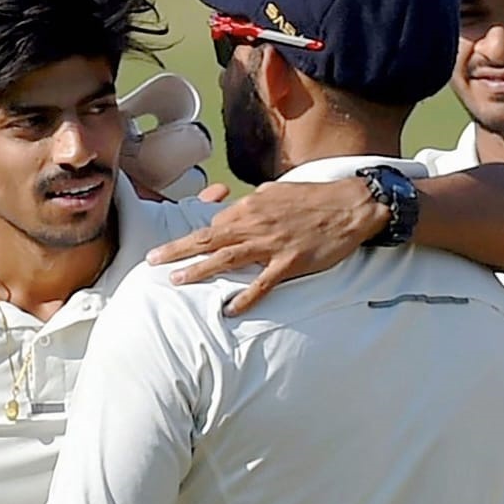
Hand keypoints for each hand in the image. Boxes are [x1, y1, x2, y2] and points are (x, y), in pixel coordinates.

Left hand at [146, 178, 380, 314]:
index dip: (194, 239)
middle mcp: (255, 224)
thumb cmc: (315, 198)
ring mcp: (271, 245)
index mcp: (250, 207)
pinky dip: (245, 298)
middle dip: (176, 250)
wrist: (352, 204)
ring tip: (177, 281)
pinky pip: (263, 284)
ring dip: (199, 271)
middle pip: (207, 239)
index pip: (214, 225)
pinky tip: (229, 310)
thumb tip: (236, 212)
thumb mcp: (277, 193)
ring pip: (226, 259)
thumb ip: (254, 205)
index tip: (176, 249)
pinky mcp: (290, 263)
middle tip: (152, 261)